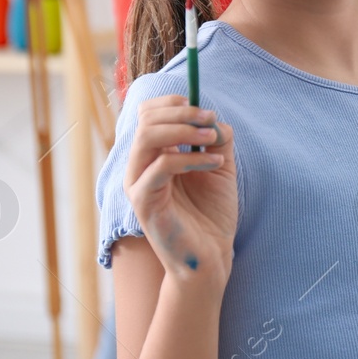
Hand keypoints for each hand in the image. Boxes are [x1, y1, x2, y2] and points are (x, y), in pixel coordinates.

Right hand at [124, 94, 237, 282]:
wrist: (211, 255)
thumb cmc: (212, 213)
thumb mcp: (219, 166)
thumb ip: (216, 139)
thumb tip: (213, 116)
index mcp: (154, 156)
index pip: (147, 115)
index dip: (171, 103)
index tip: (201, 107)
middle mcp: (140, 167)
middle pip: (146, 121)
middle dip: (180, 113)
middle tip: (210, 119)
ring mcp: (138, 184)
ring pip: (146, 138)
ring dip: (183, 130)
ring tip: (212, 138)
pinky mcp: (143, 202)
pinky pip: (160, 166)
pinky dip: (190, 158)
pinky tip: (215, 163)